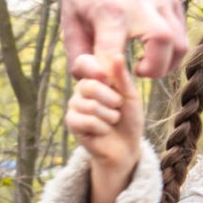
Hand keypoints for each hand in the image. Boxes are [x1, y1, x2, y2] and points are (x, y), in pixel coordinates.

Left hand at [60, 0, 187, 78]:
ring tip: (146, 64)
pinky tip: (152, 50)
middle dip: (154, 69)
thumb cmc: (83, 3)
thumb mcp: (70, 28)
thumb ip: (79, 60)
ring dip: (166, 63)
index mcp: (109, 11)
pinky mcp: (172, 1)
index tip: (111, 83)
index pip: (113, 54)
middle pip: (163, 41)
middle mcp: (140, 3)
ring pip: (179, 44)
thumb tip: (100, 81)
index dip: (112, 76)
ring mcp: (161, 0)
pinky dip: (171, 51)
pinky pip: (182, 36)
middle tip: (137, 71)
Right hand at [66, 54, 143, 202]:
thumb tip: (116, 55)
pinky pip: (87, 121)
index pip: (84, 62)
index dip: (94, 69)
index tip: (108, 79)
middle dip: (111, 99)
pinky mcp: (72, 123)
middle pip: (89, 85)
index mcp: (95, 78)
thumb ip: (122, 77)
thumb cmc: (129, 119)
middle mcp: (81, 89)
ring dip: (109, 116)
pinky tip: (103, 131)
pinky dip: (102, 128)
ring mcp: (74, 106)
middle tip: (117, 108)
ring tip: (112, 121)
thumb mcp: (130, 95)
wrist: (126, 146)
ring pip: (90, 106)